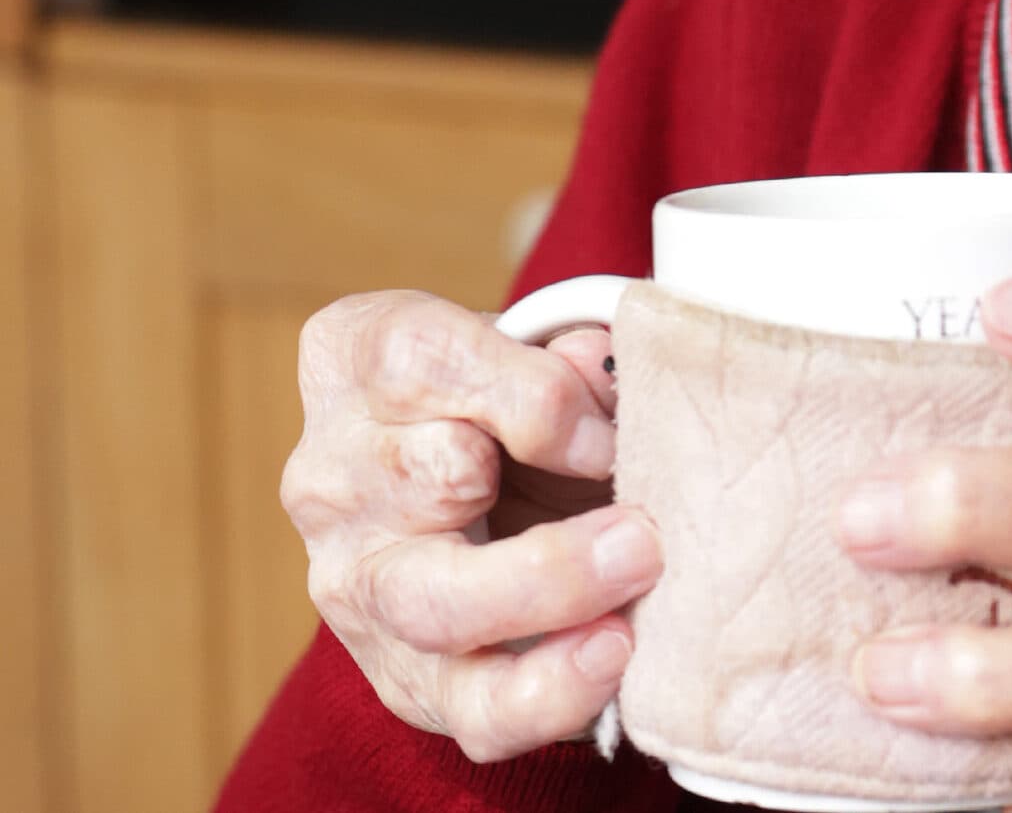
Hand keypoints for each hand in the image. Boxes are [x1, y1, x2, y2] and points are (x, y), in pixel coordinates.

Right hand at [282, 289, 662, 761]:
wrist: (468, 466)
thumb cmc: (501, 384)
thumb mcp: (526, 339)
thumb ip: (567, 355)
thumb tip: (610, 382)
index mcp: (356, 356)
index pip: (423, 359)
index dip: (533, 395)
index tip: (607, 431)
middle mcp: (334, 470)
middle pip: (427, 482)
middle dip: (543, 515)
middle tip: (642, 540)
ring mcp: (355, 580)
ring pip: (435, 609)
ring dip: (550, 607)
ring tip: (625, 621)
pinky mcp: (399, 672)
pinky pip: (466, 707)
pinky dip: (545, 695)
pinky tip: (605, 665)